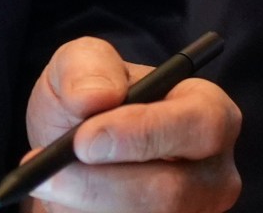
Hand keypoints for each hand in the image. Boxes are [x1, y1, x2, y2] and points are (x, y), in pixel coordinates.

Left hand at [20, 36, 239, 212]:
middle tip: (49, 175)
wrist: (70, 157)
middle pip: (172, 193)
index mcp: (209, 112)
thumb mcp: (81, 64)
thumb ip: (88, 65)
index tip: (84, 141)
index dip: (144, 134)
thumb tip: (96, 95)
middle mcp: (213, 173)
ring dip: (83, 206)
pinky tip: (66, 201)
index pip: (201, 124)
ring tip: (49, 182)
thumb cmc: (89, 102)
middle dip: (101, 186)